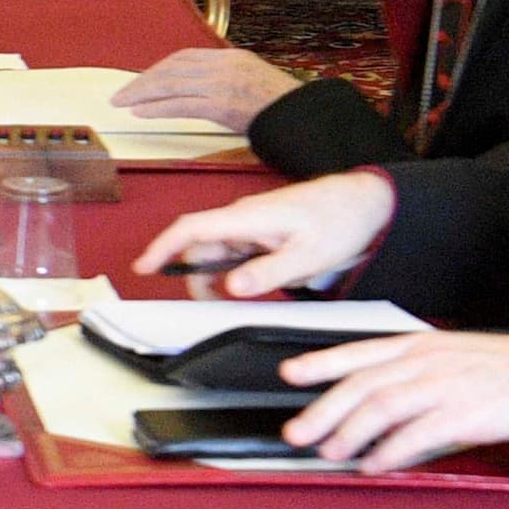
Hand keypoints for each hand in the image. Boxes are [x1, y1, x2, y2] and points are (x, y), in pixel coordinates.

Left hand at [113, 45, 300, 129]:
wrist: (303, 117)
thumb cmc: (279, 107)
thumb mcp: (252, 81)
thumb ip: (225, 79)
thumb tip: (195, 88)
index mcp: (231, 57)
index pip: (184, 57)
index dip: (158, 69)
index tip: (142, 80)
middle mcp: (225, 65)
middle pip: (173, 68)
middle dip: (143, 81)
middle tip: (121, 94)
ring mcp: (223, 84)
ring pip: (172, 84)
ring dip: (142, 94)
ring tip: (123, 102)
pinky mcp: (222, 105)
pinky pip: (181, 105)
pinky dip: (157, 108)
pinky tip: (141, 112)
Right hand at [132, 170, 394, 293]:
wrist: (365, 202)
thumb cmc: (340, 219)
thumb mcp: (309, 256)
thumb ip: (269, 273)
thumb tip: (231, 287)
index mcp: (249, 217)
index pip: (192, 229)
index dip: (163, 247)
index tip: (143, 267)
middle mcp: (244, 218)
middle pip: (201, 247)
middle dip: (197, 277)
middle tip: (207, 306)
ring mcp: (252, 224)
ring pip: (219, 253)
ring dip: (220, 277)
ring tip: (236, 298)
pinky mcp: (263, 231)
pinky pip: (238, 254)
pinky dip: (237, 272)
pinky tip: (256, 284)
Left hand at [273, 331, 508, 472]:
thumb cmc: (499, 369)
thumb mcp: (448, 355)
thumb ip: (409, 370)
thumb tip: (371, 399)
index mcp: (419, 344)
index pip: (360, 350)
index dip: (321, 362)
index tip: (290, 374)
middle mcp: (426, 361)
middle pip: (362, 384)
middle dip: (323, 409)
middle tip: (296, 432)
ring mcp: (444, 385)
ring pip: (382, 406)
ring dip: (349, 432)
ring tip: (329, 452)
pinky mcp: (464, 413)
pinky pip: (416, 433)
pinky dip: (390, 451)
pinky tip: (373, 465)